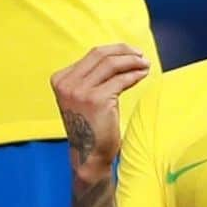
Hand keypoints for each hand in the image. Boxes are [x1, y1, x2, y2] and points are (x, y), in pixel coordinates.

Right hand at [51, 44, 149, 180]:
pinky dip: (134, 75)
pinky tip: (143, 75)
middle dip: (124, 51)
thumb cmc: (92, 127)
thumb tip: (119, 56)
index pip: (92, 55)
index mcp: (60, 79)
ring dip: (132, 61)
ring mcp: (79, 91)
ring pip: (111, 64)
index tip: (131, 53)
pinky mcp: (96, 100)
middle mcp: (67, 83)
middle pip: (100, 55)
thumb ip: (92, 78)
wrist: (90, 156)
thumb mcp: (84, 98)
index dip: (114, 50)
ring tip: (145, 64)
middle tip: (141, 55)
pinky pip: (120, 80)